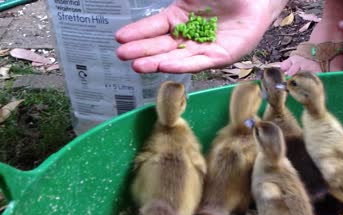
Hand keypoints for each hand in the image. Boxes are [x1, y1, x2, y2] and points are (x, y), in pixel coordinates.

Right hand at [116, 0, 286, 73]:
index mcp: (180, 17)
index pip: (154, 26)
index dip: (137, 32)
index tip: (119, 38)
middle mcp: (189, 34)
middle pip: (161, 45)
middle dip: (142, 50)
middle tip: (123, 55)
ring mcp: (204, 46)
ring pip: (177, 56)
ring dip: (157, 62)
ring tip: (138, 66)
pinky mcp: (220, 56)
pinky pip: (199, 61)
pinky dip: (182, 64)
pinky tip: (165, 66)